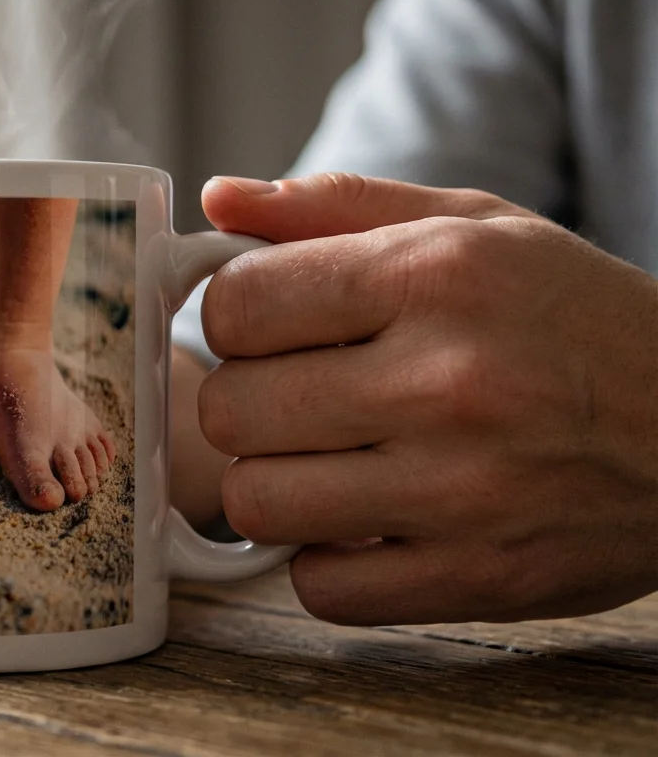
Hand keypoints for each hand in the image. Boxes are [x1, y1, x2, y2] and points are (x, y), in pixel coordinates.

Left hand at [198, 173, 657, 624]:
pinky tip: (368, 522)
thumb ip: (336, 207)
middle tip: (297, 400)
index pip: (236, 306)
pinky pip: (318, 586)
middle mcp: (446, 380)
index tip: (265, 331)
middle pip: (230, 409)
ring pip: (256, 502)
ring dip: (275, 486)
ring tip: (329, 462)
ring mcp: (462, 489)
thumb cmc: (572, 319)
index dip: (233, 319)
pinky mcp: (476, 577)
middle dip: (246, 404)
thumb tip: (215, 200)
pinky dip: (327, 560)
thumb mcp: (476, 227)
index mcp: (437, 274)